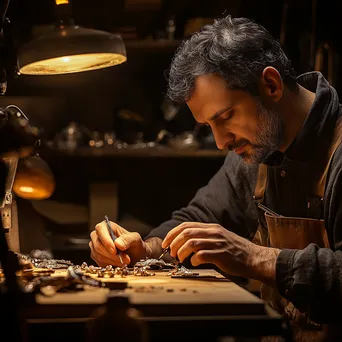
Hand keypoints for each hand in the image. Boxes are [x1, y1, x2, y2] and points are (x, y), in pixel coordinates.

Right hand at [89, 220, 149, 266]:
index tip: (114, 250)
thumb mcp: (136, 239)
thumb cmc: (134, 244)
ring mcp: (96, 246)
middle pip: (98, 245)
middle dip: (112, 255)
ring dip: (113, 260)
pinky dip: (110, 264)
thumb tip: (117, 243)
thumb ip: (128, 239)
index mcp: (108, 226)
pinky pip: (99, 262)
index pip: (100, 229)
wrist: (136, 255)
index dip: (106, 240)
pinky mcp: (96, 256)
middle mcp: (99, 235)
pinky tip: (119, 263)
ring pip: (98, 255)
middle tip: (125, 259)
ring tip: (125, 261)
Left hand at [162, 222, 279, 283]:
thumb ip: (204, 237)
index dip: (173, 233)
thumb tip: (184, 242)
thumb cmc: (235, 251)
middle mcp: (214, 232)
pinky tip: (195, 263)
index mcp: (211, 227)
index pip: (186, 225)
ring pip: (192, 242)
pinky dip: (194, 260)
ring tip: (180, 259)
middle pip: (186, 232)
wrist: (254, 258)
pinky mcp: (221, 255)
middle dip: (174, 242)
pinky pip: (202, 255)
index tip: (165, 243)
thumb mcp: (219, 237)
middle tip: (171, 252)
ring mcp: (218, 243)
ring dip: (181, 252)